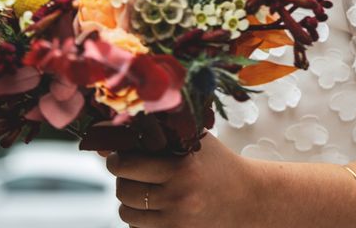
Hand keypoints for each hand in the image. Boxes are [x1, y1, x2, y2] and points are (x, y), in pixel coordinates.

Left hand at [106, 133, 258, 227]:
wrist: (249, 199)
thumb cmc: (219, 165)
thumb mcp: (194, 142)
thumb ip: (157, 136)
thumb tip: (107, 143)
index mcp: (182, 167)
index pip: (127, 164)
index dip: (116, 159)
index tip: (118, 155)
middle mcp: (178, 196)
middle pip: (123, 190)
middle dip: (123, 179)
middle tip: (132, 171)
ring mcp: (177, 221)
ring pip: (127, 214)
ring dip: (131, 201)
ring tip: (146, 190)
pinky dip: (142, 219)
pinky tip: (157, 207)